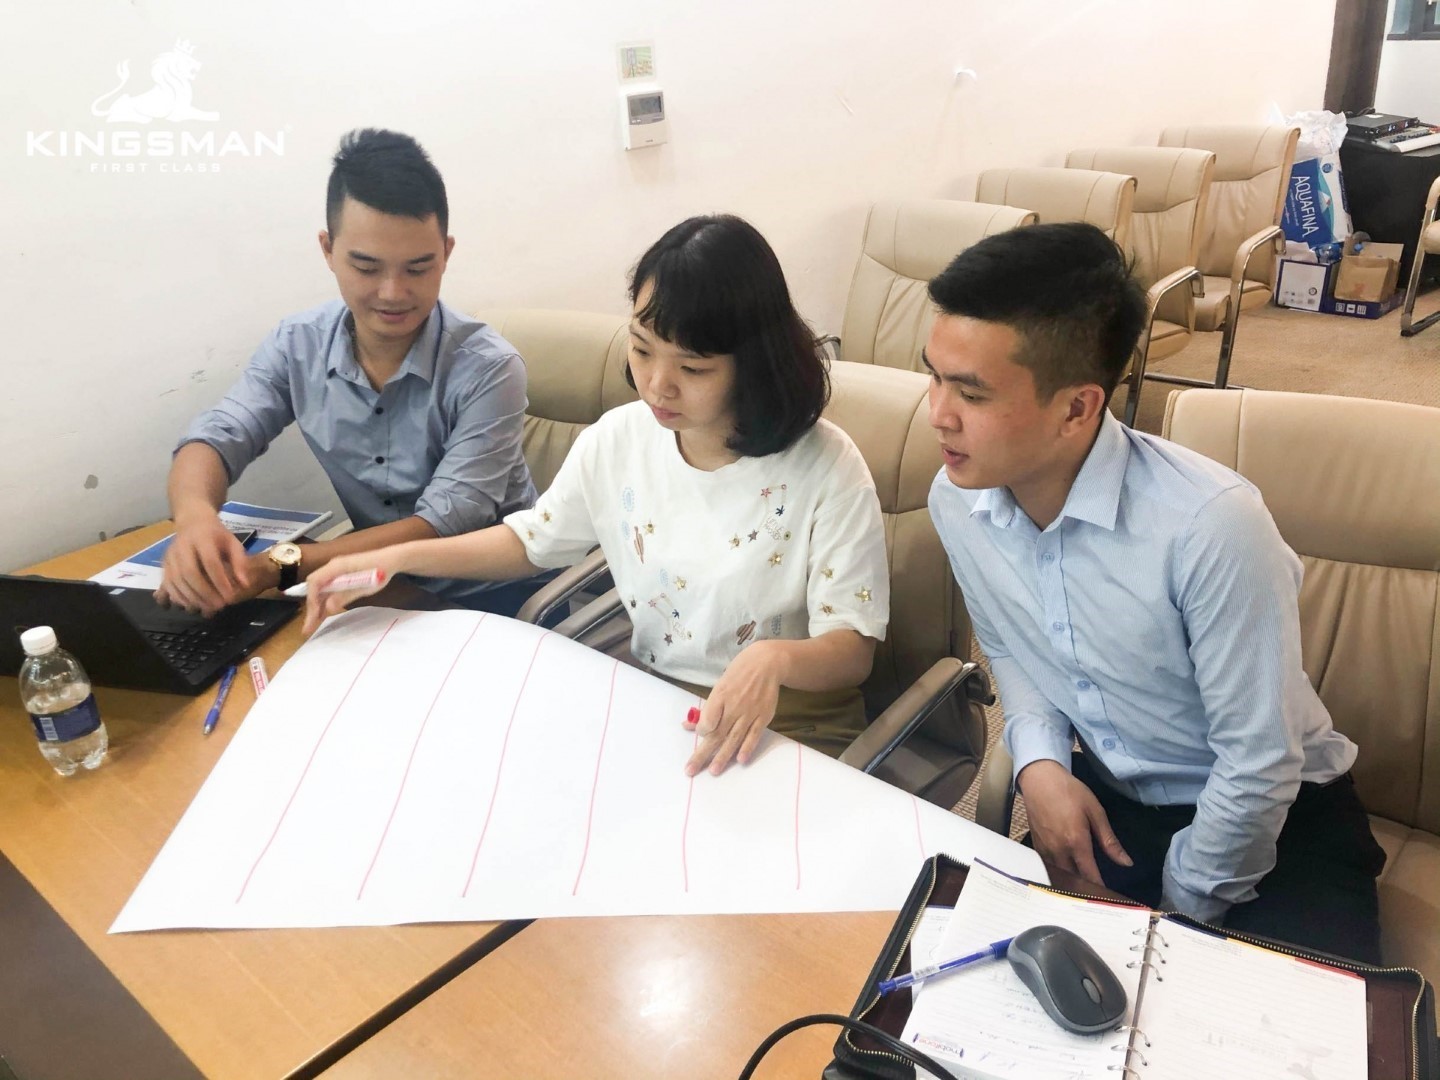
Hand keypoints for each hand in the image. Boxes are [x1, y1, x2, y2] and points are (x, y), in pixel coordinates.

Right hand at [155, 515, 254, 616]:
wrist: (192, 521)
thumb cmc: (217, 535)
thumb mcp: (233, 542)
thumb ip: (240, 562)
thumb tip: (244, 585)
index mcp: (202, 537)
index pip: (210, 561)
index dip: (219, 581)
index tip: (230, 597)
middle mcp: (182, 546)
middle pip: (189, 572)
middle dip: (205, 592)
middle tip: (219, 606)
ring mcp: (170, 555)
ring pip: (177, 580)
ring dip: (192, 597)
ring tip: (208, 608)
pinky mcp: (163, 563)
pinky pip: (168, 583)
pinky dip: (179, 597)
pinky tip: (192, 605)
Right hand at [301, 551, 398, 634]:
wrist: (391, 560)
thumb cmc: (381, 570)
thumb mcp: (365, 586)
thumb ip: (346, 595)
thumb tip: (328, 608)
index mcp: (336, 566)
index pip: (315, 582)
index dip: (312, 600)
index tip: (313, 616)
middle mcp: (332, 568)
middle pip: (315, 588)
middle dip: (311, 608)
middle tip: (308, 628)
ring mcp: (336, 572)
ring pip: (320, 591)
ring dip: (316, 607)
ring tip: (312, 626)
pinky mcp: (340, 577)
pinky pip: (328, 591)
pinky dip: (325, 603)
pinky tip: (323, 615)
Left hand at [684, 641, 782, 775]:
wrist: (766, 664)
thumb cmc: (738, 674)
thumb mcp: (719, 686)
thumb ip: (707, 709)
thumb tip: (688, 725)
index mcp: (720, 696)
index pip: (707, 720)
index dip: (701, 731)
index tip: (700, 735)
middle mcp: (734, 706)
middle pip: (717, 734)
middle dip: (703, 754)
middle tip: (691, 770)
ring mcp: (749, 712)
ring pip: (734, 738)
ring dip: (723, 756)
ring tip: (714, 771)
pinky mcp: (763, 717)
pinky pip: (754, 735)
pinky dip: (747, 747)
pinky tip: (740, 760)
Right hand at [1018, 759, 1132, 885]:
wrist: (1039, 779)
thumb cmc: (1070, 792)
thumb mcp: (1095, 811)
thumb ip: (1109, 840)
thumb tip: (1126, 862)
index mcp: (1076, 842)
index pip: (1090, 876)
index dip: (1100, 889)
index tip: (1110, 898)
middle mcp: (1059, 851)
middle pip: (1073, 880)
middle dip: (1086, 889)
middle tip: (1099, 894)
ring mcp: (1045, 850)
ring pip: (1060, 876)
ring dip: (1072, 883)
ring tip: (1084, 888)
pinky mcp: (1036, 846)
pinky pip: (1049, 867)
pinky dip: (1059, 873)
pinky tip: (1067, 873)